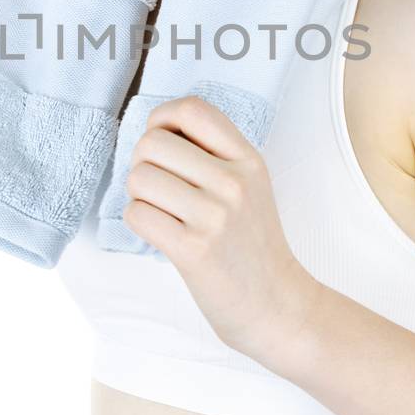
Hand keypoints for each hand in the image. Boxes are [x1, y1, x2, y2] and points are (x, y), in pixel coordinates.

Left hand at [121, 95, 316, 361]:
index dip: (161, 118)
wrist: (276, 305)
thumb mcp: (250, 184)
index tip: (162, 141)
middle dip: (142, 163)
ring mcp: (214, 216)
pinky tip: (160, 231)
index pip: (191, 109)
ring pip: (139, 177)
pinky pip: (137, 213)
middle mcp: (233, 182)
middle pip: (152, 143)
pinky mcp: (193, 250)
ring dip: (138, 195)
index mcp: (248, 159)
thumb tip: (157, 129)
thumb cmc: (253, 244)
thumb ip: (214, 154)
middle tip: (157, 186)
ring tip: (160, 210)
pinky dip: (139, 221)